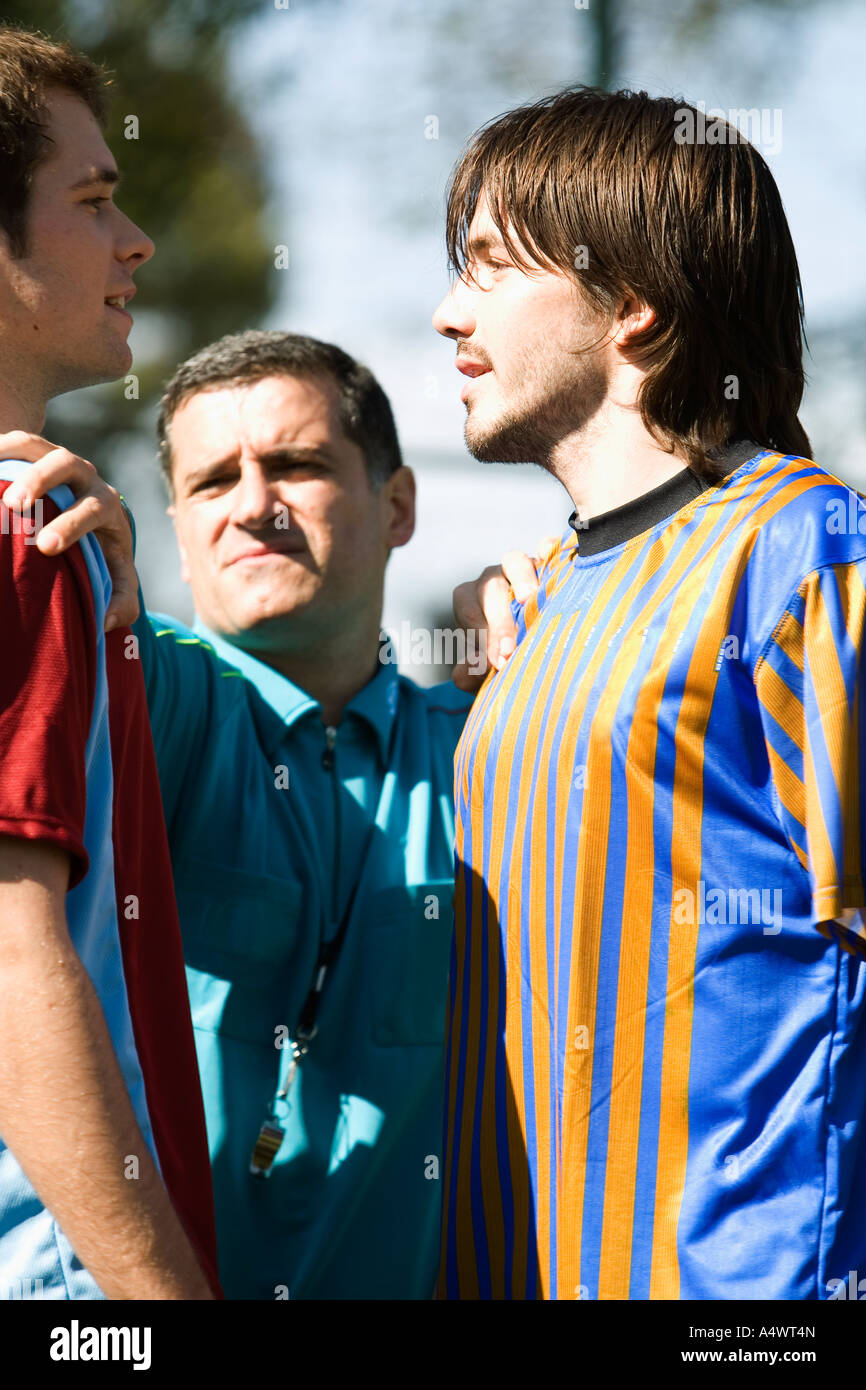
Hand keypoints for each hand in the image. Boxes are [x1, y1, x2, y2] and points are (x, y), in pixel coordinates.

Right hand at [0, 431, 137, 631]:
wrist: (94, 515)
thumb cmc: (101, 549)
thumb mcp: (116, 574)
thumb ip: (122, 599)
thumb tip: (108, 620)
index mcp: (106, 505)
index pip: (94, 509)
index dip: (71, 525)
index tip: (46, 546)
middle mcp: (85, 476)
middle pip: (66, 464)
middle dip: (40, 481)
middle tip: (14, 505)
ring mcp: (58, 457)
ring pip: (37, 445)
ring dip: (14, 460)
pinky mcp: (35, 451)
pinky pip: (17, 442)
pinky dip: (0, 450)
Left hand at [451, 543, 552, 690]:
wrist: (535, 637)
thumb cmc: (507, 651)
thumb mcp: (489, 667)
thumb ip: (474, 672)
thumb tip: (462, 676)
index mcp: (469, 601)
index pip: (468, 612)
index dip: (481, 636)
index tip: (498, 661)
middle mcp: (491, 580)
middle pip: (489, 589)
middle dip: (499, 621)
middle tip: (510, 648)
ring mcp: (518, 568)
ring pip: (513, 562)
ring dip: (521, 579)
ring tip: (530, 598)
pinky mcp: (547, 561)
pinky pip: (547, 548)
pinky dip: (549, 551)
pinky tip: (555, 564)